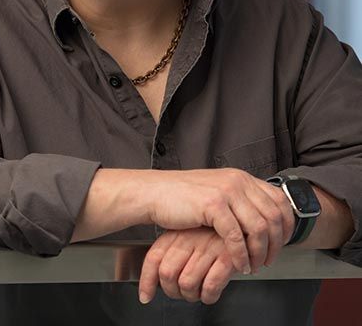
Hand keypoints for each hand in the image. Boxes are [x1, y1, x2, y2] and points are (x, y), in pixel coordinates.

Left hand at [139, 227, 236, 304]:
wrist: (243, 221)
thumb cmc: (214, 234)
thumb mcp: (188, 237)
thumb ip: (171, 255)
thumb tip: (149, 286)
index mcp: (177, 233)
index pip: (153, 259)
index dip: (147, 281)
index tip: (146, 296)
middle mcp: (191, 238)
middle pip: (168, 274)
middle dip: (172, 292)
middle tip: (181, 294)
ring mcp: (208, 246)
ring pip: (187, 283)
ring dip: (191, 296)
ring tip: (198, 292)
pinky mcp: (228, 256)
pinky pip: (210, 286)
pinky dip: (209, 296)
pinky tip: (212, 292)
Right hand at [147, 168, 293, 273]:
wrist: (155, 192)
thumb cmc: (183, 197)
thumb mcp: (218, 193)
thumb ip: (240, 202)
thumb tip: (263, 222)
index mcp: (241, 177)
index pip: (279, 200)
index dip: (287, 225)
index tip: (282, 243)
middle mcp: (238, 181)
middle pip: (274, 216)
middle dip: (275, 245)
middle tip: (267, 261)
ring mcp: (226, 191)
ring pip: (259, 228)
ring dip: (260, 253)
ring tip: (252, 266)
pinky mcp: (213, 205)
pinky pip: (237, 237)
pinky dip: (241, 256)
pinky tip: (238, 265)